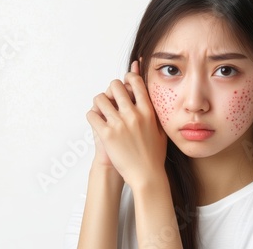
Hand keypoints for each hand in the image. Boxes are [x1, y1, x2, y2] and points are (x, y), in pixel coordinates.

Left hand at [86, 60, 167, 187]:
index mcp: (148, 111)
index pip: (135, 82)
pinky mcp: (107, 134)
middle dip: (111, 89)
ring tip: (102, 111)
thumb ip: (155, 113)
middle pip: (115, 86)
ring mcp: (119, 124)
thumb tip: (150, 99)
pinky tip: (97, 122)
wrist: (146, 175)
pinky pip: (92, 115)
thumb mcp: (161, 130)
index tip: (125, 82)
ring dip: (99, 102)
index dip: (128, 77)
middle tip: (111, 98)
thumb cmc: (154, 155)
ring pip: (100, 98)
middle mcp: (133, 114)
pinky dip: (92, 116)